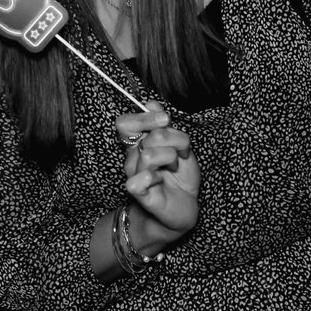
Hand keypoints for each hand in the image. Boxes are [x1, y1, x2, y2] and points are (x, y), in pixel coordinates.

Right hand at [116, 102, 199, 248]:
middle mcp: (132, 157)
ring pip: (148, 154)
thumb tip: (151, 104)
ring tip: (175, 166)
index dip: (143, 117)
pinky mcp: (138, 193)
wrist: (185, 207)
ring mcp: (134, 174)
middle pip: (143, 134)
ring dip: (170, 158)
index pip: (125, 123)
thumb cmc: (181, 176)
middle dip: (170, 137)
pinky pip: (140, 179)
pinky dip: (155, 178)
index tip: (166, 120)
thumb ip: (166, 127)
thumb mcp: (180, 146)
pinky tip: (162, 182)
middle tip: (181, 148)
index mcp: (139, 143)